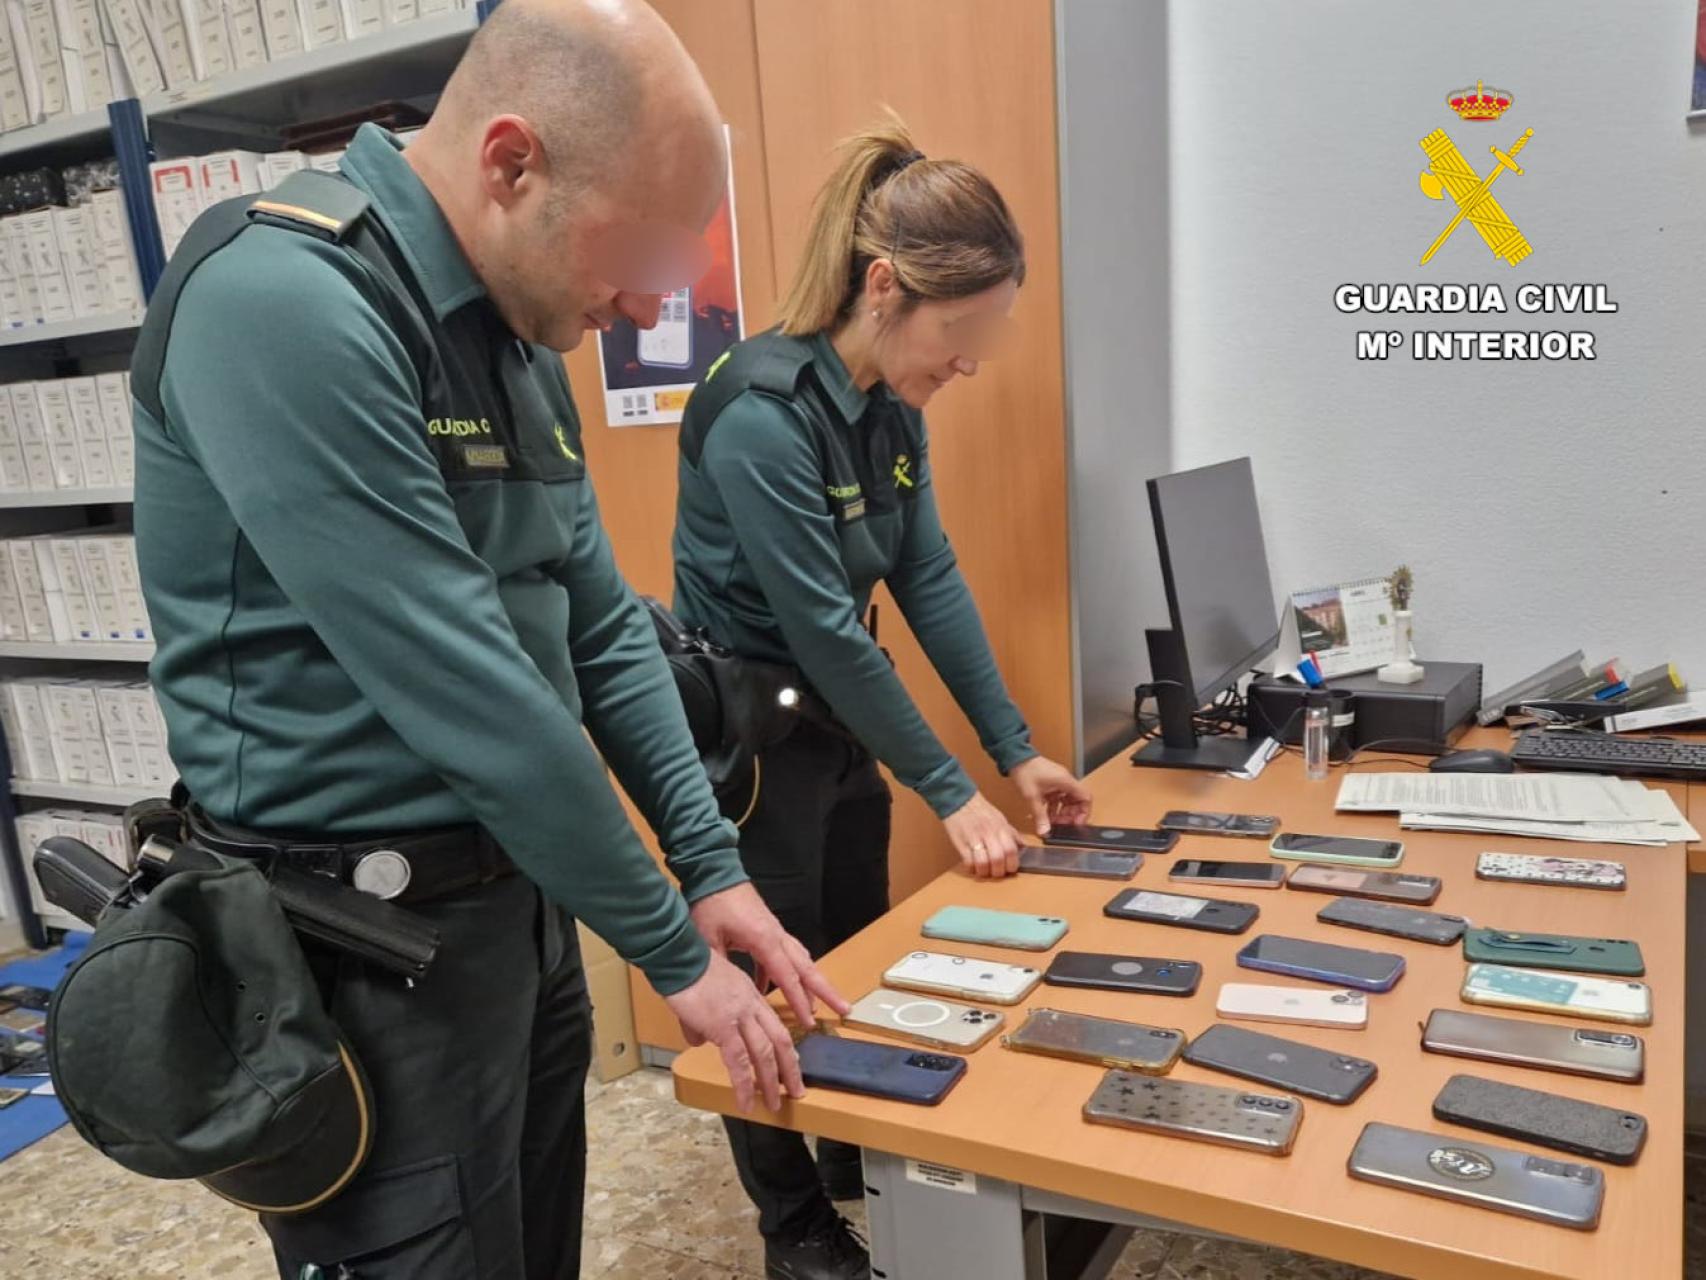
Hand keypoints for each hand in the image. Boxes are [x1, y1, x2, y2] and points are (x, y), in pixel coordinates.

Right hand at [665, 950, 804, 1112]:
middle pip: (780, 1040)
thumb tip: (700, 1039)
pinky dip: (745, 1085)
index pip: (774, 1025)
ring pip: (765, 1054)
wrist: (679, 958)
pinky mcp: (724, 1027)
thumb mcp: (705, 993)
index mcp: (749, 995)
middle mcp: (751, 1005)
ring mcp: (740, 1016)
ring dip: (772, 1082)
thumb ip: (706, 1018)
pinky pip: (739, 1062)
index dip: (785, 1047)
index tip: (791, 1063)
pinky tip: (746, 1102)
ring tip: (774, 1104)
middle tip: (796, 1090)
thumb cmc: (686, 969)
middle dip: (790, 1069)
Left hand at [690, 883, 850, 1024]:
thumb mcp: (707, 938)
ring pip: (800, 960)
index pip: (787, 977)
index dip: (798, 1001)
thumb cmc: (711, 901)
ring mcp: (774, 930)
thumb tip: (718, 994)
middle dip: (826, 991)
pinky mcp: (767, 928)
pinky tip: (771, 987)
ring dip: (811, 982)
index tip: (809, 1021)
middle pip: (807, 968)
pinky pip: (783, 954)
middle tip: (844, 1009)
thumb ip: (718, 967)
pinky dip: (783, 972)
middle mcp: (776, 936)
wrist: (714, 870)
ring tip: (818, 1004)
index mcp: (764, 940)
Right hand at [943, 791, 1022, 878]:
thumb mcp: (1000, 818)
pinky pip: (968, 861)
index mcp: (1001, 828)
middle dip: (998, 872)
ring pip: (983, 863)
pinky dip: (972, 868)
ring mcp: (974, 838)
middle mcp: (989, 833)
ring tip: (984, 871)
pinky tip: (973, 866)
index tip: (1010, 869)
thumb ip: (1011, 834)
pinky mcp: (960, 842)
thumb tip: (1023, 847)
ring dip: (985, 872)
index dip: (1012, 864)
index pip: (1011, 850)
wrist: (959, 800)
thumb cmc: (980, 810)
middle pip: (998, 859)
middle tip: (996, 873)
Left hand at [1010, 755, 1092, 835]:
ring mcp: (1059, 781)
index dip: (1084, 812)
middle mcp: (1066, 781)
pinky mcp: (1052, 783)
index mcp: (1066, 781)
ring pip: (1068, 800)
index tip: (1076, 823)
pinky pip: (1059, 797)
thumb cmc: (1025, 771)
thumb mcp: (1032, 797)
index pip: (1086, 797)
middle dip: (1071, 815)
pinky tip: (1046, 814)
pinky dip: (1055, 807)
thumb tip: (1044, 831)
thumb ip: (1040, 816)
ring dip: (1062, 812)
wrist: (1016, 757)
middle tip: (1062, 824)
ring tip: (1053, 821)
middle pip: (1078, 801)